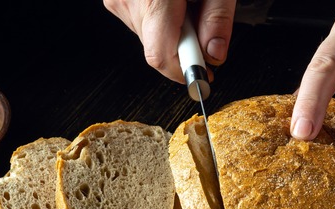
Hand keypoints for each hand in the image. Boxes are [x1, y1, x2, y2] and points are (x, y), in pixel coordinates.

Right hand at [103, 0, 236, 82]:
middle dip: (185, 45)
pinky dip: (160, 18)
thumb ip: (217, 18)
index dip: (184, 71)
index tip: (204, 76)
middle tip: (201, 18)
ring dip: (172, 30)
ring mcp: (117, 0)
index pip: (160, 56)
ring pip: (149, 38)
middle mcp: (128, 0)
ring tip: (184, 1)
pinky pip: (140, 23)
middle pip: (157, 48)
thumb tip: (214, 54)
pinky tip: (170, 0)